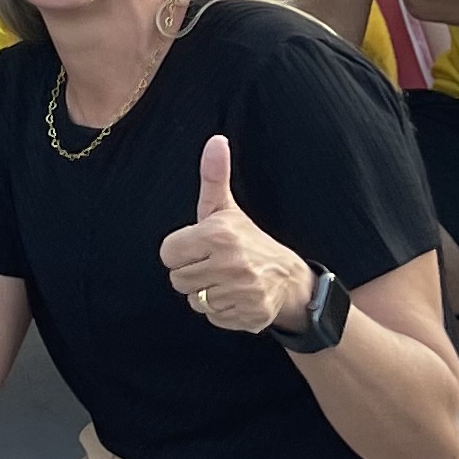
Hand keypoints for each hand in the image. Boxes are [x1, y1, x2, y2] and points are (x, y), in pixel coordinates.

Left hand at [157, 134, 314, 335]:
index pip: (167, 254)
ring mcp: (242, 292)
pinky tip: (237, 297)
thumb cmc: (248, 241)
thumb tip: (215, 140)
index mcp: (218, 235)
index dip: (181, 252)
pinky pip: (213, 318)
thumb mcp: (226, 209)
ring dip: (206, 294)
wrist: (290, 279)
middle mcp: (230, 264)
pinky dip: (222, 311)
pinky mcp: (249, 315)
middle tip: (215, 265)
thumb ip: (213, 177)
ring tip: (226, 280)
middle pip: (177, 280)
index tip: (200, 248)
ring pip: (194, 301)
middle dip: (192, 274)